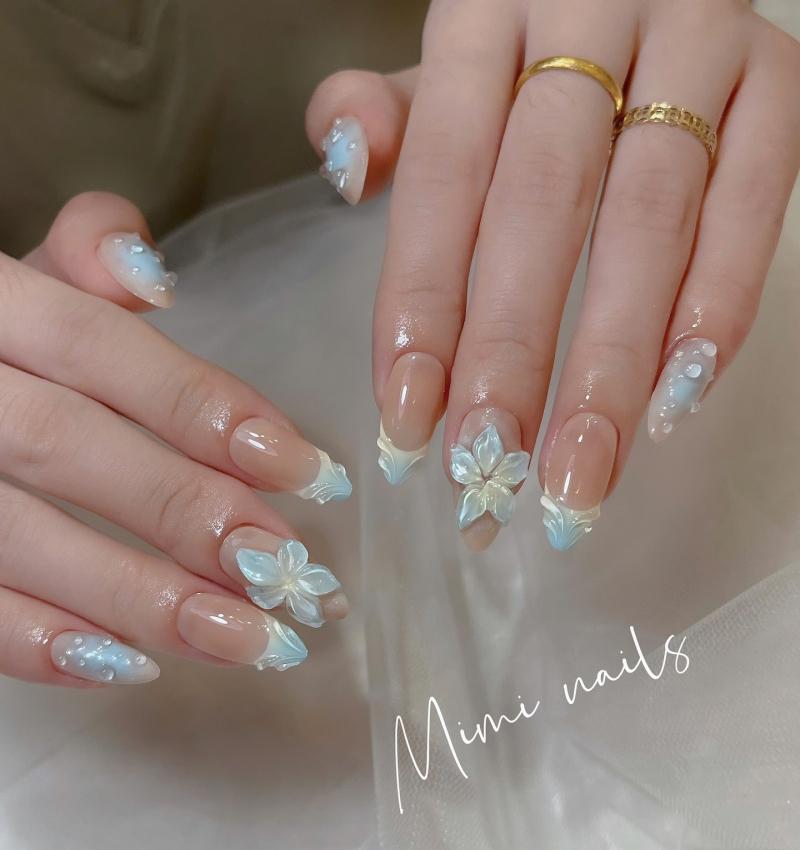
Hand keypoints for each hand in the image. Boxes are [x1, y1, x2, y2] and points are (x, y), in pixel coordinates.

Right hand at [0, 193, 350, 686]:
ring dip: (138, 597)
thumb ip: (87, 256)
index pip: (97, 347)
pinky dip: (37, 641)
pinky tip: (130, 664)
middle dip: (183, 509)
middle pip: (65, 446)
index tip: (302, 468)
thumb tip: (150, 271)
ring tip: (244, 637)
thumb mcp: (27, 283)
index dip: (200, 406)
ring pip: (19, 537)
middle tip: (280, 566)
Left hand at [307, 0, 799, 550]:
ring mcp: (695, 44)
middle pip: (542, 204)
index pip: (441, 175)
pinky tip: (672, 399)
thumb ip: (389, 116)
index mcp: (483, 17)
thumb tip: (344, 163)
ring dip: (611, 361)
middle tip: (491, 466)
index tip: (407, 418)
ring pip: (650, 219)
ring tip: (578, 469)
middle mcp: (589, 14)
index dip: (422, 302)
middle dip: (512, 351)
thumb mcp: (447, 72)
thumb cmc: (526, 55)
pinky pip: (756, 202)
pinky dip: (717, 306)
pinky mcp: (775, 83)